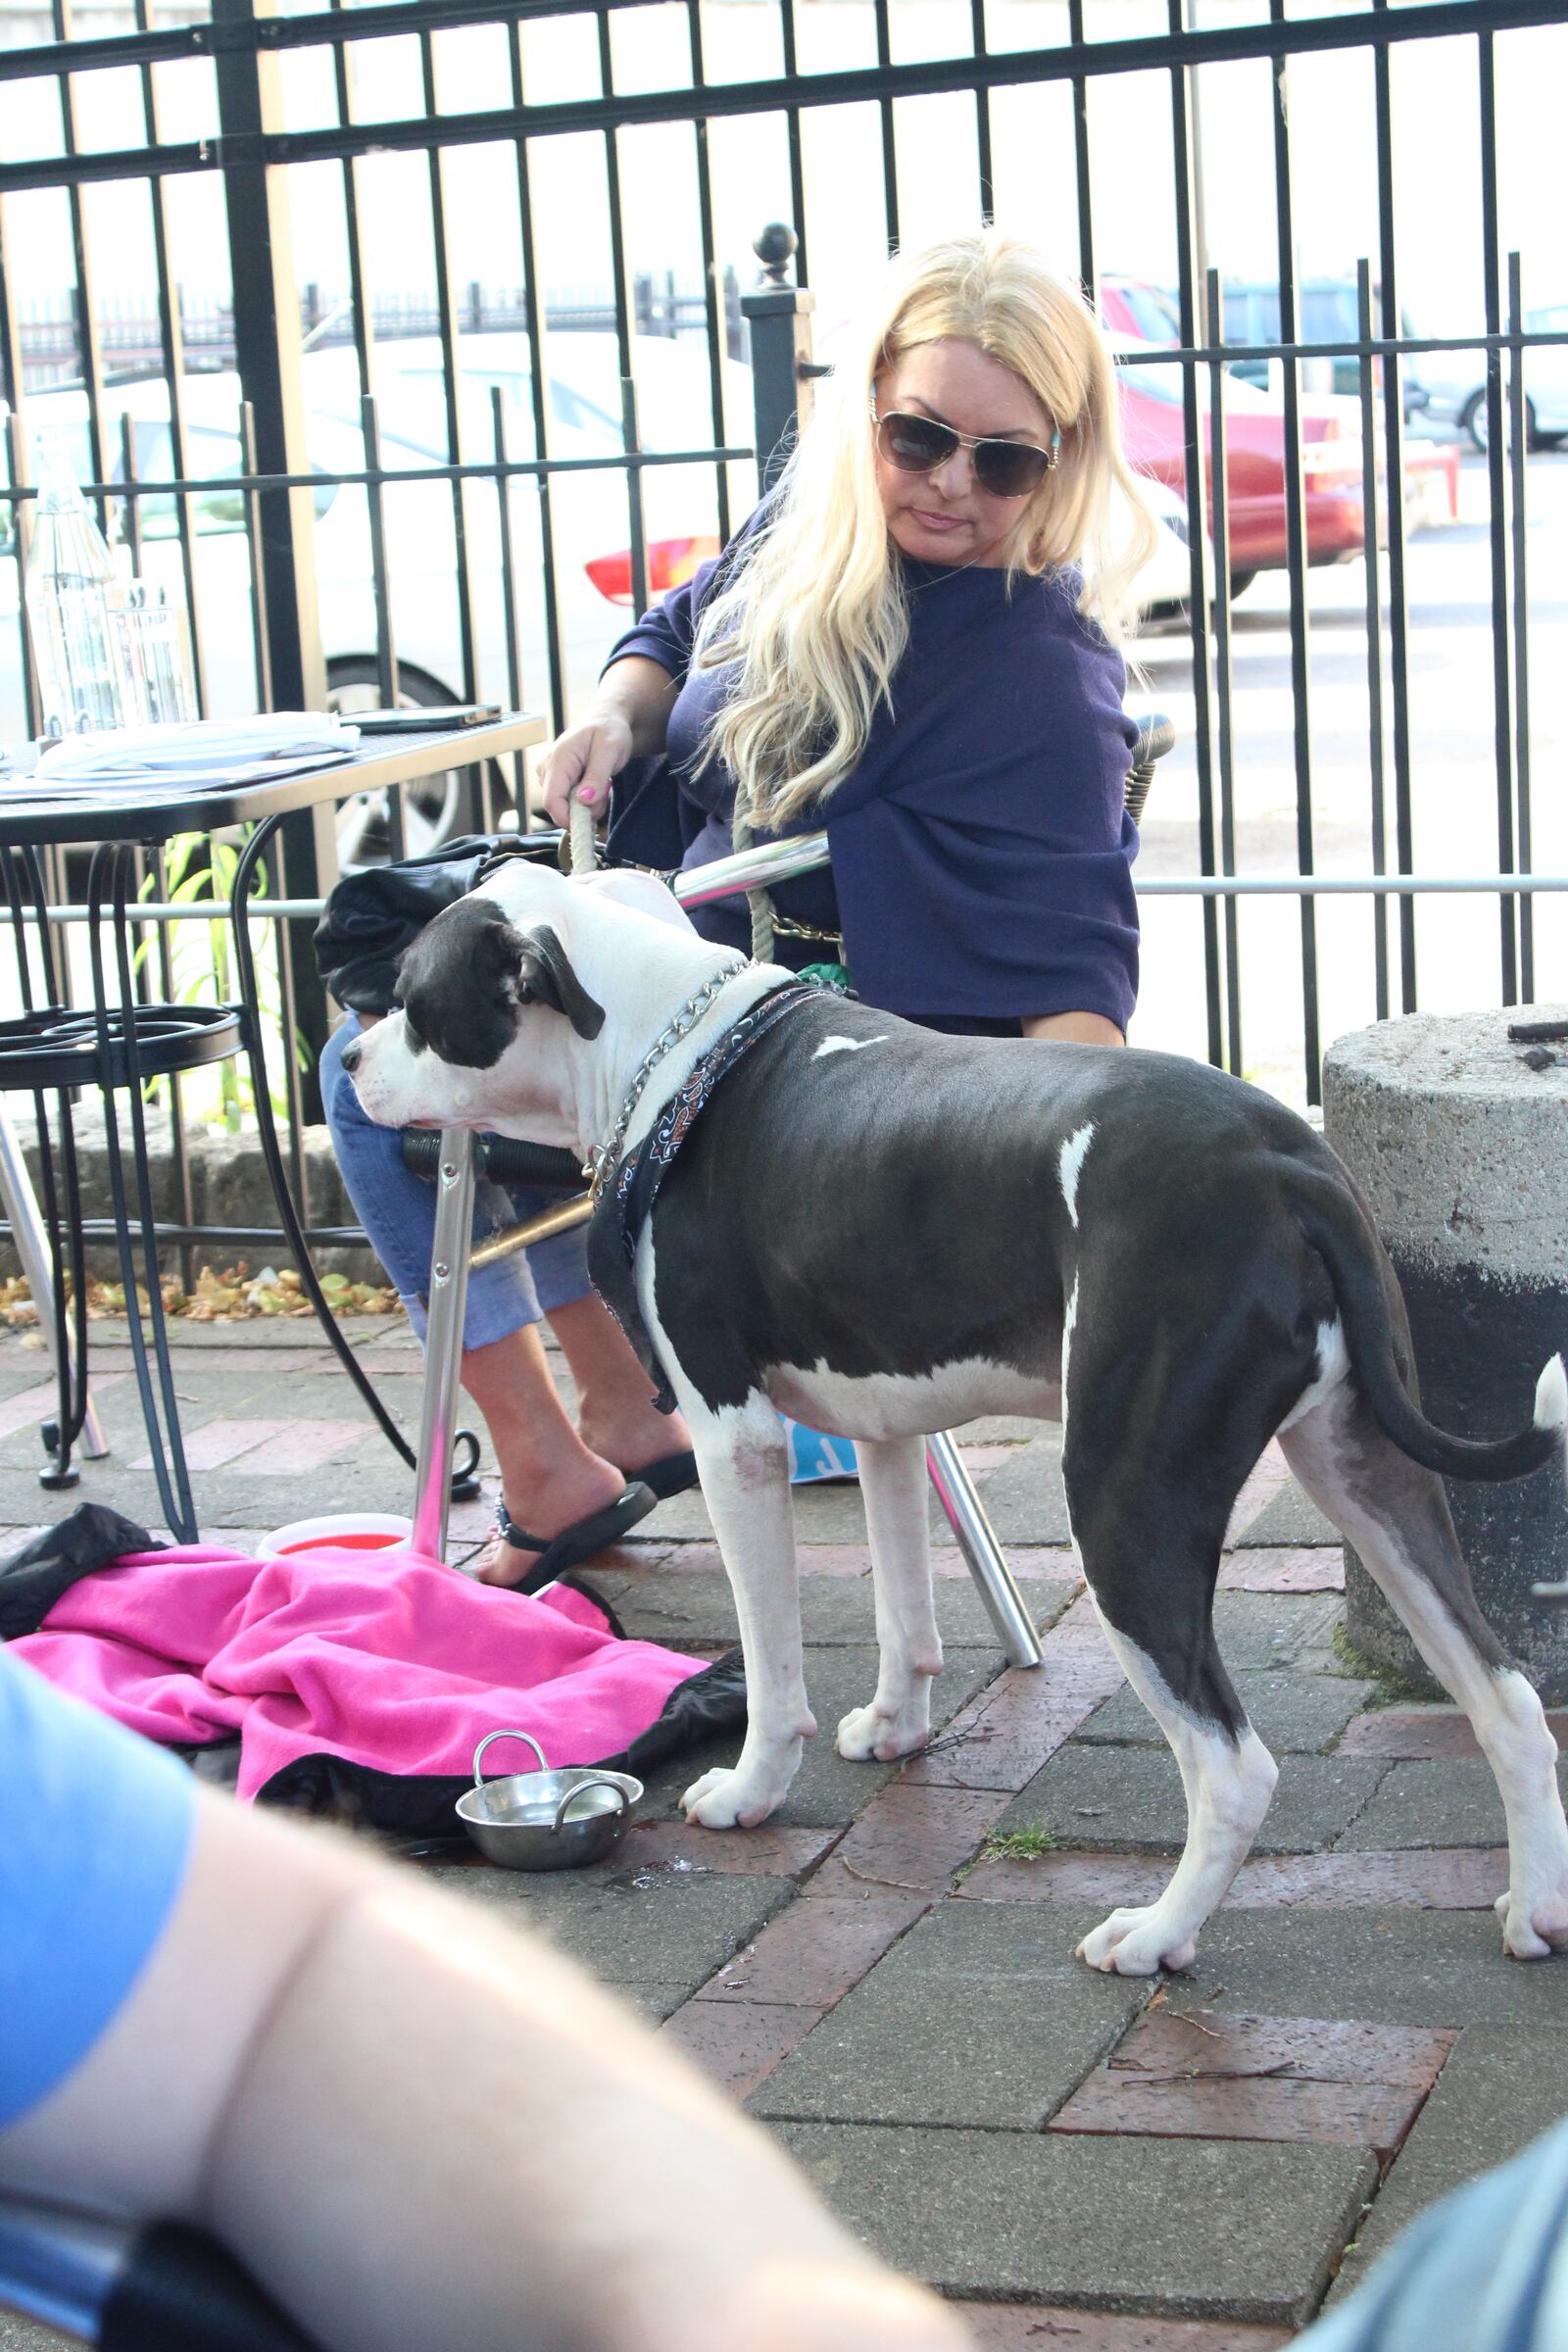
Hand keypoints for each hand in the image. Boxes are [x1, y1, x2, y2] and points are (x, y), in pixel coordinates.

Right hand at [539, 712, 634, 828]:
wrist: (607, 721)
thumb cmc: (609, 732)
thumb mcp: (610, 751)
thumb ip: (596, 777)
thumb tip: (583, 800)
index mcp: (558, 759)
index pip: (552, 801)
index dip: (568, 818)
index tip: (591, 822)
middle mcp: (547, 768)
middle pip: (557, 807)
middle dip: (583, 811)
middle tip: (604, 794)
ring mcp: (548, 775)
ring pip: (563, 807)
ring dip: (586, 807)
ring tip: (601, 785)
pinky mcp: (554, 781)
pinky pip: (567, 803)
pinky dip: (584, 802)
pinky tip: (593, 786)